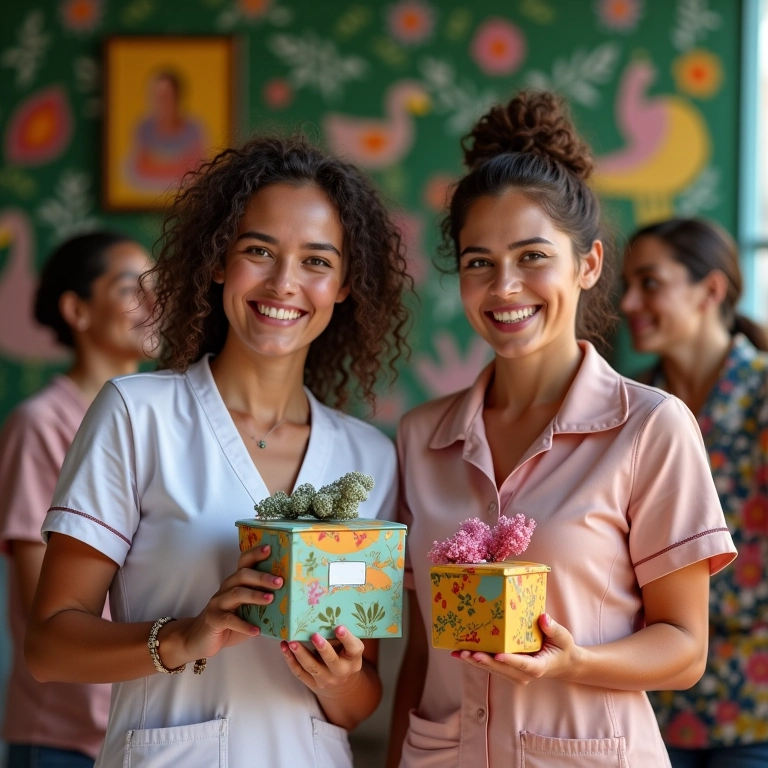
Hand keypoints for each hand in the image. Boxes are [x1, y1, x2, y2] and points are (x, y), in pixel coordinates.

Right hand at [180, 545, 281, 661]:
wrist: (200, 638)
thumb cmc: (230, 621)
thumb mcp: (246, 609)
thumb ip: (261, 601)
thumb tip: (289, 599)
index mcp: (235, 582)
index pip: (244, 562)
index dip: (255, 554)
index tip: (269, 549)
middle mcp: (226, 588)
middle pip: (242, 575)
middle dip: (262, 577)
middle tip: (279, 582)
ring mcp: (218, 603)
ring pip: (236, 594)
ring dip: (255, 596)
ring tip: (270, 599)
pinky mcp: (213, 619)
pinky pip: (229, 620)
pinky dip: (244, 625)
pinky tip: (256, 630)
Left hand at [280, 625, 365, 696]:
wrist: (342, 685)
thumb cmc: (345, 657)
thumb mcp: (350, 648)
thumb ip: (342, 636)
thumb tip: (325, 614)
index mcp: (353, 659)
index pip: (354, 648)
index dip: (347, 638)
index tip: (339, 627)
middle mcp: (341, 671)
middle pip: (332, 660)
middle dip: (323, 648)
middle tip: (314, 635)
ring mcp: (326, 679)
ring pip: (312, 667)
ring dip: (301, 654)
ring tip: (292, 642)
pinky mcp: (312, 683)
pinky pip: (299, 672)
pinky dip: (290, 660)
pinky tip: (284, 647)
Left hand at [451, 614, 581, 684]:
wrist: (561, 663)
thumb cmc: (562, 648)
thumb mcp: (563, 637)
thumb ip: (553, 629)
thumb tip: (543, 617)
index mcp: (539, 666)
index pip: (524, 665)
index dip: (510, 660)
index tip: (497, 654)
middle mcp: (524, 673)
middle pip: (503, 669)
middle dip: (485, 662)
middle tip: (469, 653)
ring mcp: (514, 673)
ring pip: (493, 669)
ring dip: (475, 662)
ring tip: (459, 653)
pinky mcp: (507, 669)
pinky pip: (490, 665)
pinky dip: (475, 660)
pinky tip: (460, 653)